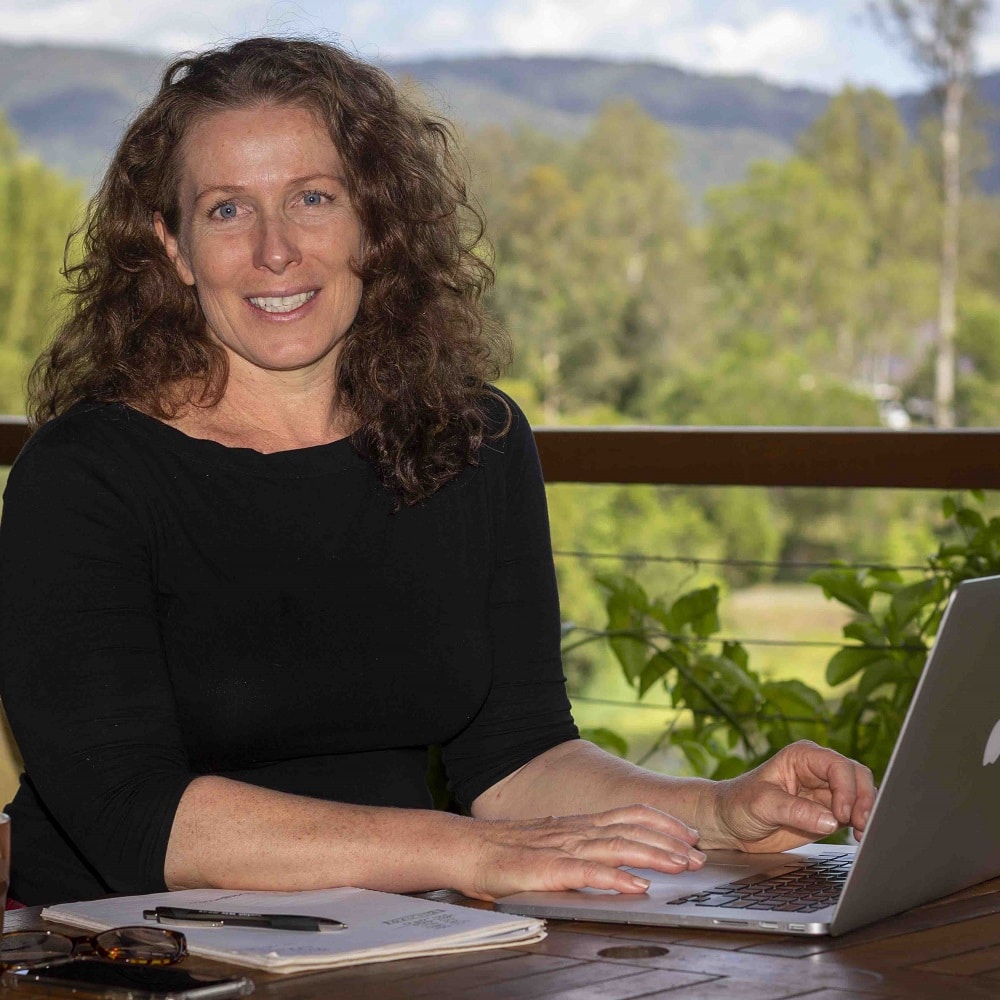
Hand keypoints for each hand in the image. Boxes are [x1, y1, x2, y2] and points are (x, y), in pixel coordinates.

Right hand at [461, 805, 705, 900]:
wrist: (466, 849)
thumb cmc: (507, 851)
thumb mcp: (552, 844)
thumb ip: (582, 850)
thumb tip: (618, 863)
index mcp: (579, 825)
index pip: (629, 814)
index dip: (662, 822)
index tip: (690, 833)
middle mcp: (575, 831)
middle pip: (631, 829)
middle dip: (669, 840)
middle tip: (699, 855)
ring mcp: (562, 848)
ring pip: (616, 846)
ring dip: (653, 855)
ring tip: (680, 866)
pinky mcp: (546, 869)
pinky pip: (587, 872)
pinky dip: (615, 879)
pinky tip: (636, 887)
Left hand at [703, 741, 874, 852]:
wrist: (730, 824)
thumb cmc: (739, 804)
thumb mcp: (762, 804)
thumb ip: (796, 810)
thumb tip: (831, 820)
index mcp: (802, 757)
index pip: (837, 765)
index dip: (846, 788)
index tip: (842, 813)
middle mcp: (817, 771)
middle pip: (856, 777)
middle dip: (863, 800)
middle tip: (860, 824)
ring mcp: (825, 793)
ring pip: (861, 796)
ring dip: (866, 813)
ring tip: (861, 833)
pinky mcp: (828, 814)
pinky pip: (855, 815)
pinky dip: (861, 825)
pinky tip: (857, 837)